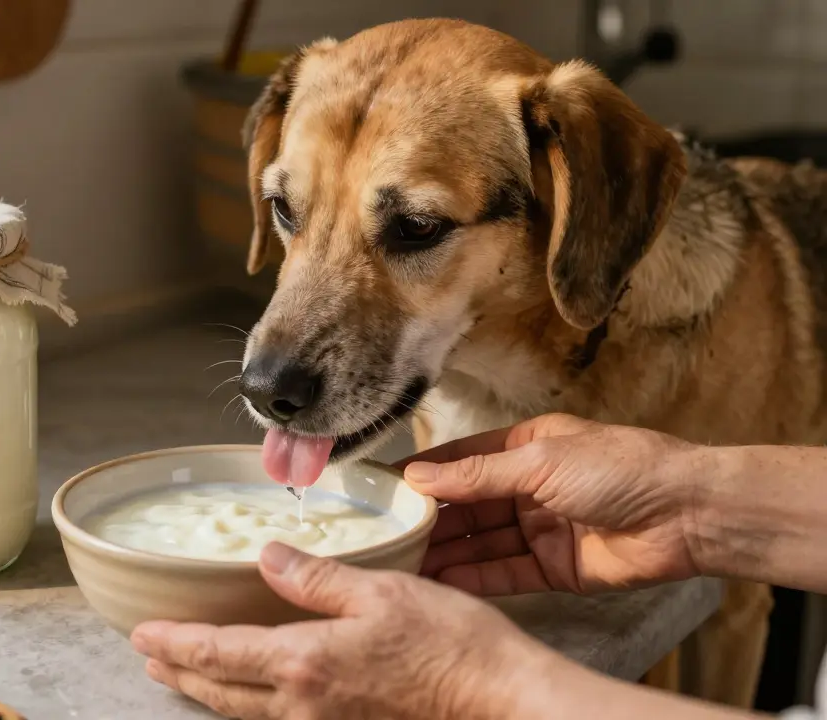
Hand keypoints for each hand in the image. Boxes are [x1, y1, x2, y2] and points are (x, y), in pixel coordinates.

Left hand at [131, 543, 551, 719]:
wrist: (501, 702)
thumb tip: (266, 557)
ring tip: (185, 678)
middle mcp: (304, 705)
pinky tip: (253, 699)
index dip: (174, 643)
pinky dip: (249, 709)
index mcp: (304, 662)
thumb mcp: (381, 592)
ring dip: (209, 694)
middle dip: (180, 674)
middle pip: (220, 692)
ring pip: (246, 714)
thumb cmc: (451, 645)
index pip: (217, 652)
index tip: (141, 634)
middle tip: (149, 659)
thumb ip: (316, 578)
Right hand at [402, 413, 703, 594]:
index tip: (383, 488)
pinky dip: (474, 577)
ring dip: (446, 551)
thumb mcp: (540, 462)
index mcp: (527, 448)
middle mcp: (530, 487)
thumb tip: (419, 477)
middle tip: (385, 532)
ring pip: (482, 542)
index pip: (463, 460)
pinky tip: (442, 581)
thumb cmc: (622, 469)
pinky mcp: (554, 567)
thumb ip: (477, 475)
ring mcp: (541, 528)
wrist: (686, 515)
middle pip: (468, 505)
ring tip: (402, 561)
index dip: (426, 474)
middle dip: (430, 519)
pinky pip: (505, 573)